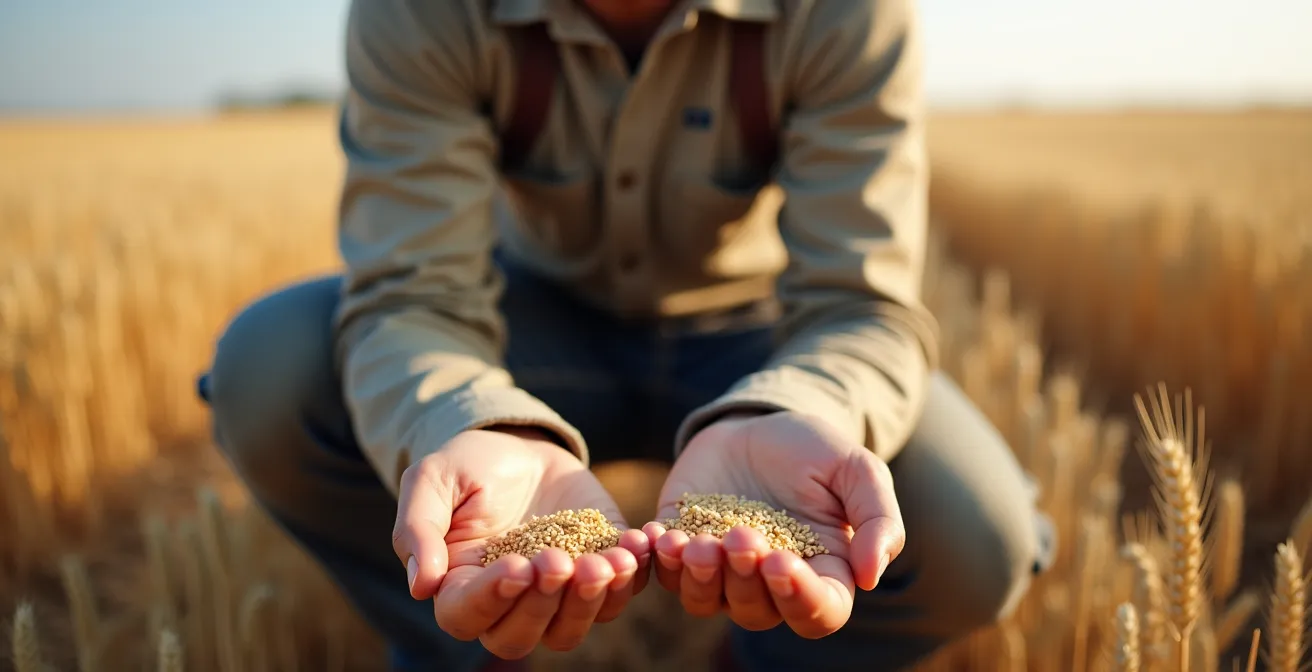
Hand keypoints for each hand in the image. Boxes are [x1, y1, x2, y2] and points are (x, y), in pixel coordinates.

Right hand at [393, 427, 650, 658]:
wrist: (520, 449)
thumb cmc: (467, 466)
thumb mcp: (432, 480)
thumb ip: (418, 528)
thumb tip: (421, 585)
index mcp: (458, 587)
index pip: (465, 615)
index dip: (491, 598)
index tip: (517, 566)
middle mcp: (507, 605)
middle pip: (519, 636)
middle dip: (543, 603)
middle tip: (558, 560)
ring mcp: (555, 595)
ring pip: (570, 628)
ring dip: (591, 601)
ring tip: (608, 560)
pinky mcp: (598, 573)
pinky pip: (618, 595)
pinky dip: (630, 576)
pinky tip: (635, 542)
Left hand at [643, 411, 903, 638]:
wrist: (758, 424)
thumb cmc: (814, 451)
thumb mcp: (857, 470)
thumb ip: (877, 519)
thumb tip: (870, 576)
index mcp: (821, 573)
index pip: (818, 613)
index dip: (802, 599)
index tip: (783, 563)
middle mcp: (769, 584)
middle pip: (758, 612)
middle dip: (745, 579)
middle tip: (742, 536)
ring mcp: (721, 571)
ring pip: (706, 602)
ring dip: (699, 579)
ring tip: (694, 542)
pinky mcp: (681, 549)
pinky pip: (665, 574)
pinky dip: (661, 561)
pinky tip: (659, 534)